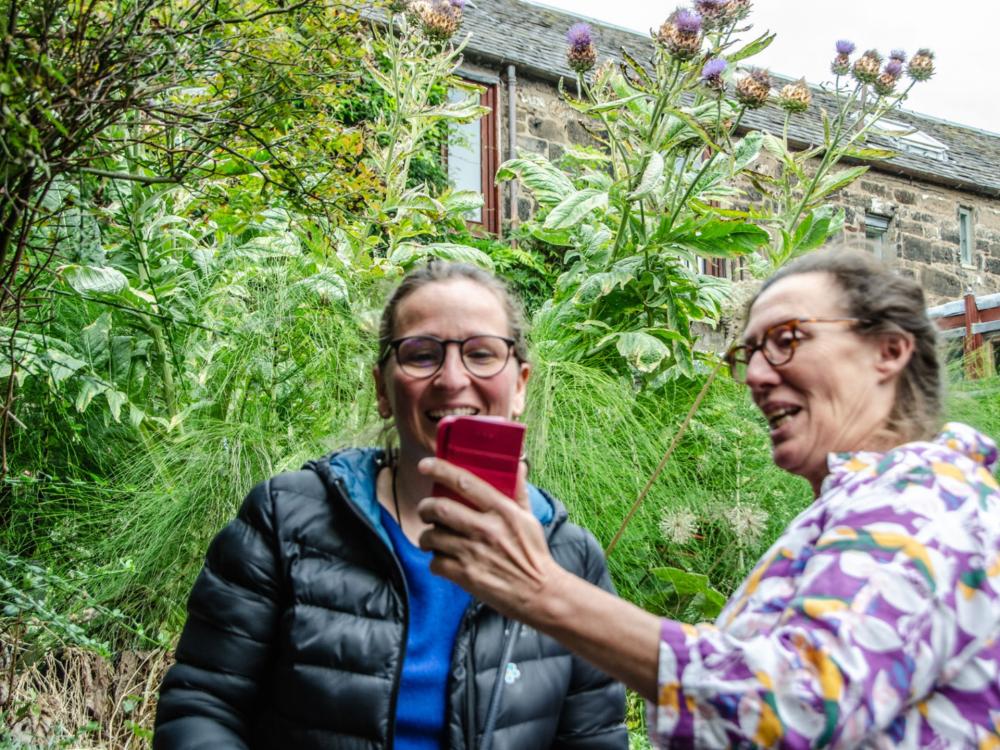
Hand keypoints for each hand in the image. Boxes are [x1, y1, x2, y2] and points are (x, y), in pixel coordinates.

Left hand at [416, 457, 565, 622]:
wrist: (540, 593)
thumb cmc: (534, 554)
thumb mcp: (529, 519)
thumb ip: (518, 492)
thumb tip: (519, 466)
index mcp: (503, 510)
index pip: (465, 482)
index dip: (440, 470)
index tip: (425, 465)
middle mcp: (487, 528)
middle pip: (440, 508)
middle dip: (425, 508)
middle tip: (426, 511)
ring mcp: (474, 553)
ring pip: (432, 536)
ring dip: (426, 537)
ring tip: (431, 539)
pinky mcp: (466, 576)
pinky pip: (435, 563)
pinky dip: (434, 562)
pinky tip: (442, 561)